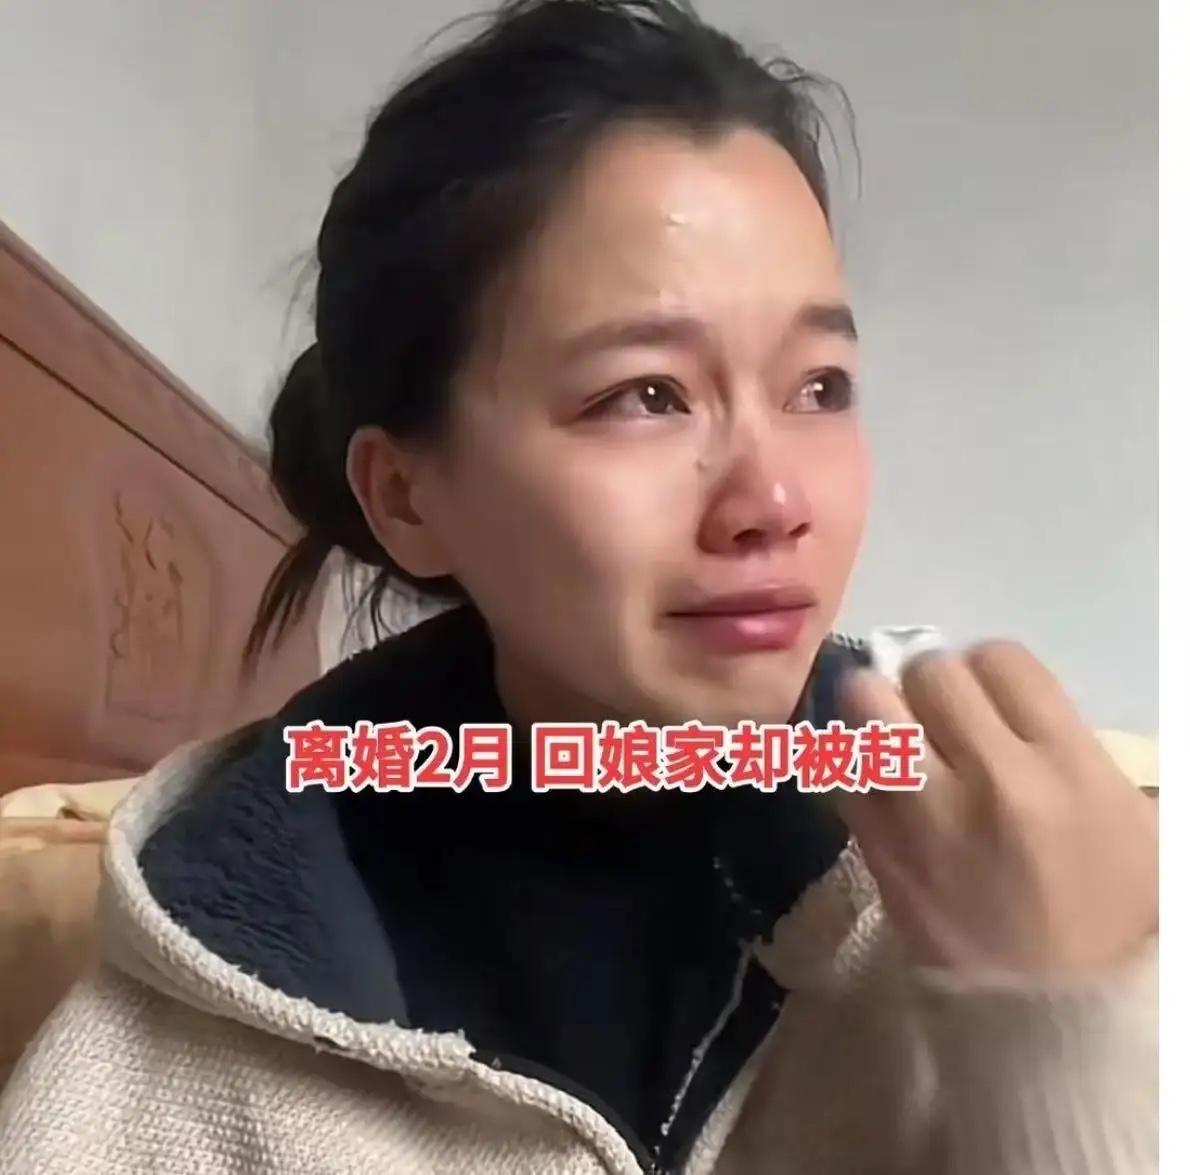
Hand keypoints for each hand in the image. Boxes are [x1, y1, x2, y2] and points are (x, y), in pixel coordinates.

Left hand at [834, 641, 1157, 977]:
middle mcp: (992, 779)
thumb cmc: (1105, 905)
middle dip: (928, 682)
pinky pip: (842, 775)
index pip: (1000, 660)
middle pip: (929, 675)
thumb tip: (994, 693)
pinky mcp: (879, 852)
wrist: (1056, 1008)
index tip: (986, 693)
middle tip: (934, 709)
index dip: (988, 668)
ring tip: (887, 727)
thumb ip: (1061, 738)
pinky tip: (873, 779)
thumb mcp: (1124, 811)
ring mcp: (926, 816)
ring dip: (874, 708)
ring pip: (867, 710)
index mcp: (1066, 764)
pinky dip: (852, 765)